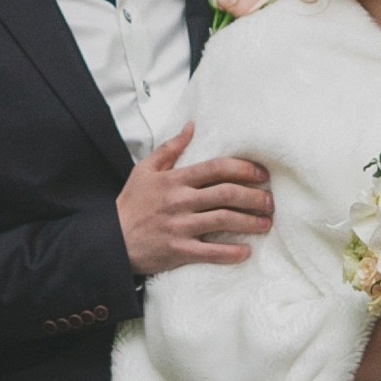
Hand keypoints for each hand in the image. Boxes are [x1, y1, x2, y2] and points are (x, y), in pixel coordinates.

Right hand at [118, 124, 275, 276]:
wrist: (110, 240)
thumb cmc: (131, 204)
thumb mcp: (144, 170)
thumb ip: (170, 148)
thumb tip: (191, 126)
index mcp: (175, 180)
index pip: (216, 168)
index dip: (244, 169)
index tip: (262, 174)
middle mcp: (180, 201)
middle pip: (227, 194)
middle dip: (254, 197)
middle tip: (270, 201)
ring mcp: (180, 227)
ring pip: (224, 221)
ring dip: (250, 222)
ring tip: (266, 224)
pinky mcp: (178, 250)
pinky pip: (210, 252)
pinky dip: (230, 253)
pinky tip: (246, 252)